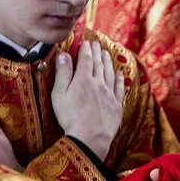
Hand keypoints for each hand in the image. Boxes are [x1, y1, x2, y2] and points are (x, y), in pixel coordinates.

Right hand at [52, 41, 125, 161]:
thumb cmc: (70, 117)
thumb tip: (63, 55)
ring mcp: (110, 94)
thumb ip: (62, 73)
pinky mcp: (117, 105)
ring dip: (108, 62)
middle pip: (99, 63)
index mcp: (83, 79)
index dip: (87, 49)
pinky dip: (120, 78)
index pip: (86, 59)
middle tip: (97, 44)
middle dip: (98, 52)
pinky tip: (120, 74)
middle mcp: (99, 83)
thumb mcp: (59, 95)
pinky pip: (119, 87)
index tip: (87, 42)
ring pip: (110, 73)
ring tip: (106, 54)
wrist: (90, 138)